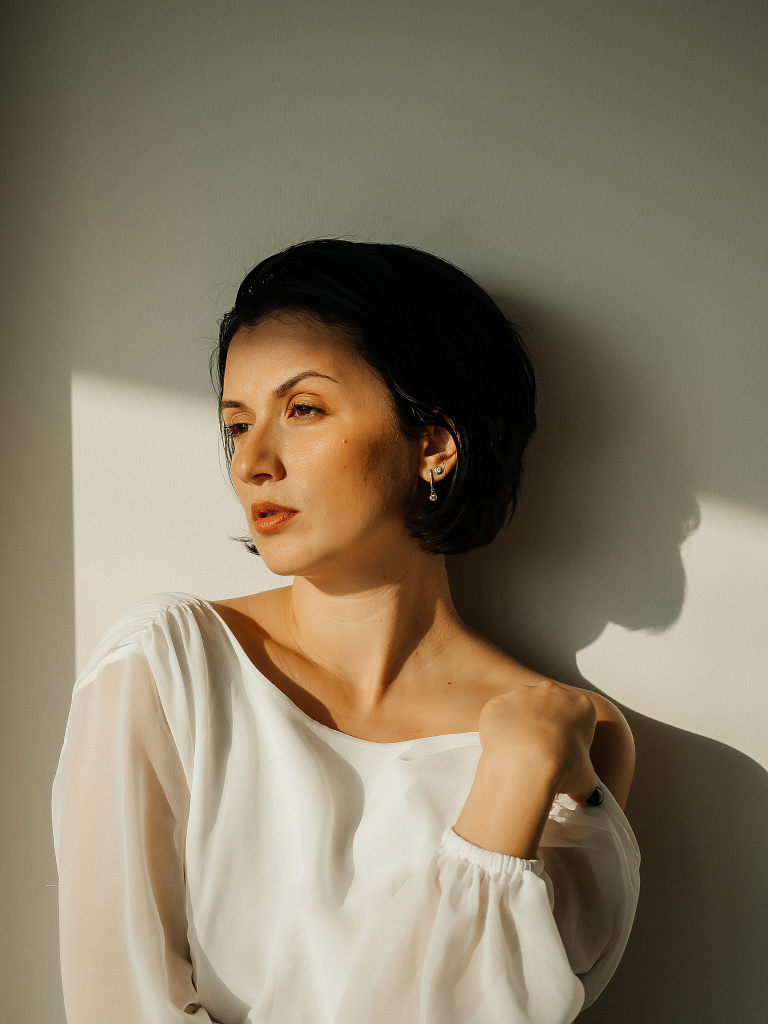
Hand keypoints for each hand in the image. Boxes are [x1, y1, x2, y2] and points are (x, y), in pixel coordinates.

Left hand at [477, 679, 598, 803]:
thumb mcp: (586, 779)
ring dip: (522, 725)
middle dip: (547, 725)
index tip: (566, 754)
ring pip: (522, 708)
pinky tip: (504, 748)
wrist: (525, 765)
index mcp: (581, 704)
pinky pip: (499, 715)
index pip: (579, 717)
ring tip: (521, 753)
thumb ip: (588, 783)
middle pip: (550, 706)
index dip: (573, 737)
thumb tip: (589, 797)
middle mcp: (551, 691)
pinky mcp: (497, 703)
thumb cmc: (562, 768)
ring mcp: (521, 694)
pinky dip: (500, 729)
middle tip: (543, 753)